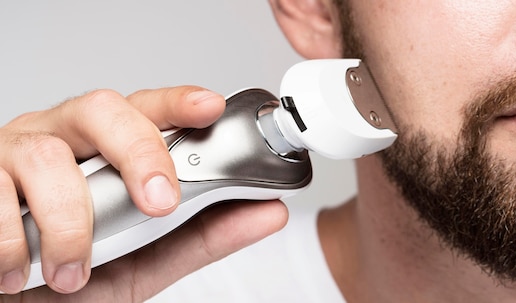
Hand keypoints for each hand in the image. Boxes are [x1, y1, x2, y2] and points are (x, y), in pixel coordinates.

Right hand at [0, 86, 288, 295]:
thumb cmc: (73, 277)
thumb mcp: (146, 259)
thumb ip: (203, 234)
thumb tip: (267, 211)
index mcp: (105, 149)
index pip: (146, 109)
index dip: (178, 102)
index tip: (210, 106)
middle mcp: (61, 138)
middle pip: (101, 110)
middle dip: (138, 153)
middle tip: (158, 203)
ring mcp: (12, 152)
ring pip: (47, 156)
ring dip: (70, 224)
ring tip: (71, 272)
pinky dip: (12, 242)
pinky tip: (19, 270)